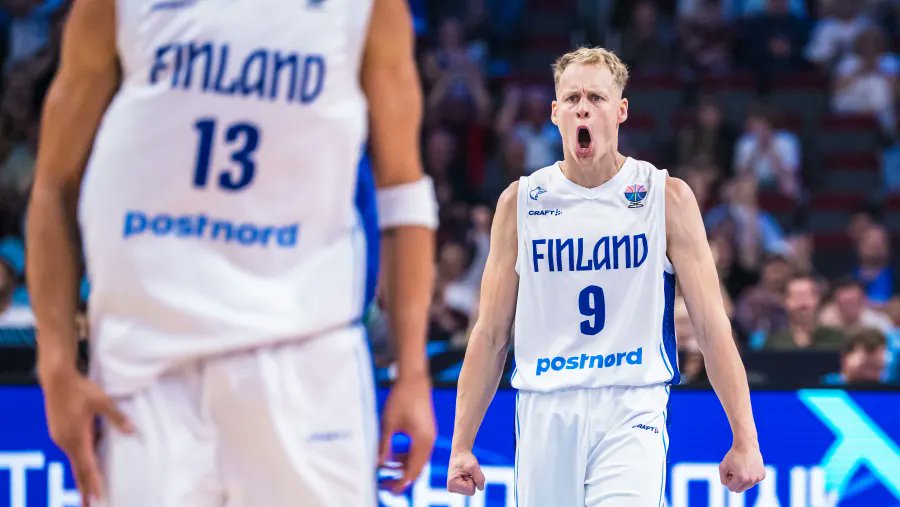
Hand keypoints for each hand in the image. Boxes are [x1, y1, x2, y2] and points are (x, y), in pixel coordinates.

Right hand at [42, 370, 133, 505]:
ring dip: (82, 474)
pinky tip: (88, 461)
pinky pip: (72, 450)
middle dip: (84, 489)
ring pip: (75, 460)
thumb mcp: (102, 401)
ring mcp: (60, 437)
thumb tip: (132, 431)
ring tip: (90, 489)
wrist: (57, 378)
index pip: (87, 467)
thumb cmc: (81, 389)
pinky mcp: (58, 432)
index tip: (97, 499)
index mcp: (76, 438)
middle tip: (89, 505)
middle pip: (78, 470)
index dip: (93, 484)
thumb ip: (117, 417)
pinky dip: (80, 459)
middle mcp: (65, 441)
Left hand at [379, 375, 435, 493]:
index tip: (386, 488)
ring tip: (385, 468)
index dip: (399, 483)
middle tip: (384, 484)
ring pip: (417, 460)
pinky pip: (417, 451)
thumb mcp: (388, 424)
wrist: (414, 379)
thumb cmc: (401, 399)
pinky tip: (392, 456)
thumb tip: (377, 465)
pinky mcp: (426, 432)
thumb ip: (384, 446)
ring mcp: (429, 436)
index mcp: (422, 441)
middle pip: (417, 469)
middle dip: (401, 478)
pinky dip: (406, 457)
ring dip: (403, 467)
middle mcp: (429, 441)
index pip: (412, 471)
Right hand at [447, 449, 484, 495]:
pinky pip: (470, 488)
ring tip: (466, 472)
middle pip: (471, 492)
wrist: (461, 453)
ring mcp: (454, 488)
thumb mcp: (474, 466)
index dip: (472, 480)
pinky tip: (465, 474)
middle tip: (467, 472)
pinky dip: (471, 481)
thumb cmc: (466, 458)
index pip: (471, 490)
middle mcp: (451, 488)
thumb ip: (479, 478)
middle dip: (472, 481)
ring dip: (472, 480)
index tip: (466, 471)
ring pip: (471, 490)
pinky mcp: (458, 487)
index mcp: (452, 485)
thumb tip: (481, 489)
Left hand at [719, 442, 765, 492]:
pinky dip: (750, 477)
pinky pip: (754, 481)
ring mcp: (758, 478)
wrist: (746, 445)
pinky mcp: (762, 475)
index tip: (729, 471)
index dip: (728, 480)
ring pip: (747, 486)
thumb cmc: (733, 455)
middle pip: (739, 490)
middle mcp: (751, 480)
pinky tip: (749, 468)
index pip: (731, 488)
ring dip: (743, 480)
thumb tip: (728, 486)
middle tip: (735, 470)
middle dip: (735, 482)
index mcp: (741, 478)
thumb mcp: (722, 466)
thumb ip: (723, 479)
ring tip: (742, 468)